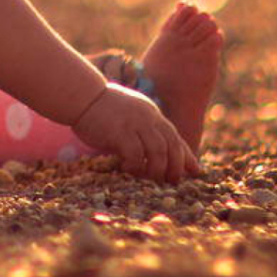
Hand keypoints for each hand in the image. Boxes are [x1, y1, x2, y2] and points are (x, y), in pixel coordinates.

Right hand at [73, 84, 198, 182]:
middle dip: (175, 167)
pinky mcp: (120, 131)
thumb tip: (151, 151)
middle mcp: (148, 117)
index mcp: (151, 114)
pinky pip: (135, 154)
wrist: (81, 95)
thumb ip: (141, 129)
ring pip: (158, 152)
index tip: (195, 171)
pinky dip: (135, 166)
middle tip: (172, 182)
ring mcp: (135, 124)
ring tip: (149, 179)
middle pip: (172, 146)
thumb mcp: (128, 115)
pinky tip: (127, 169)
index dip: (186, 156)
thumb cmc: (100, 108)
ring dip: (156, 170)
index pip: (174, 137)